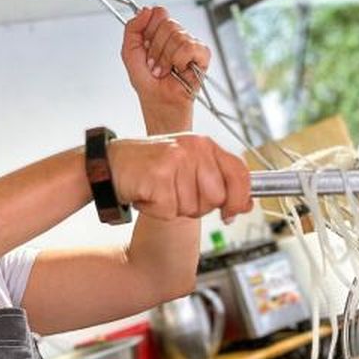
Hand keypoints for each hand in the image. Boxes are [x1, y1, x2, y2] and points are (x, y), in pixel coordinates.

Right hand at [107, 134, 252, 221]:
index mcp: (205, 145)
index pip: (239, 172)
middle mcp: (194, 148)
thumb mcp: (189, 170)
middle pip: (216, 198)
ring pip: (192, 208)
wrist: (111, 166)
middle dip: (197, 206)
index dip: (240, 199)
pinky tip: (147, 195)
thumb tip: (247, 205)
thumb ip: (218, 183)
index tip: (231, 214)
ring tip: (159, 191)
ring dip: (173, 209)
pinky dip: (156, 211)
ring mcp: (177, 160)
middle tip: (175, 194)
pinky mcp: (159, 175)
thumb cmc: (150, 169)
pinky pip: (170, 211)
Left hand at [121, 6, 210, 133]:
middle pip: (168, 23)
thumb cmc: (146, 82)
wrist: (159, 102)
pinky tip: (179, 70)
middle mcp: (175, 35)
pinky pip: (191, 46)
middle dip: (156, 48)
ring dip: (166, 58)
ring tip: (164, 71)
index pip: (158, 12)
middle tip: (154, 64)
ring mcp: (190, 44)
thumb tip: (146, 9)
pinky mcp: (202, 55)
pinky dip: (180, 60)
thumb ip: (132, 28)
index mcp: (159, 32)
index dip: (150, 29)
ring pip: (178, 36)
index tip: (146, 46)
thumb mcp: (129, 52)